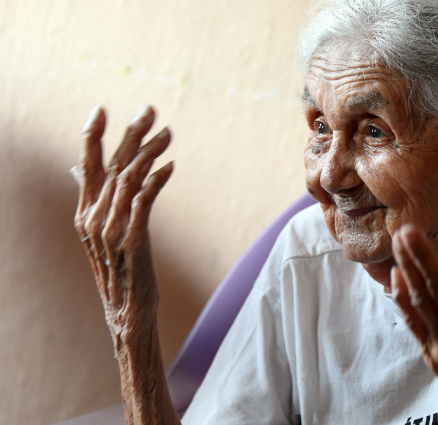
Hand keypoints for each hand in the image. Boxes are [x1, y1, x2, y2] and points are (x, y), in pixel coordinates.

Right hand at [72, 105, 172, 343]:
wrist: (128, 313)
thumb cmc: (121, 270)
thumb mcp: (106, 233)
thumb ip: (97, 199)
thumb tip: (80, 169)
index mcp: (85, 213)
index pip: (87, 166)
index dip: (92, 136)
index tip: (101, 109)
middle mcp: (93, 218)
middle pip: (112, 165)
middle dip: (131, 134)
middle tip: (151, 110)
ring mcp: (111, 231)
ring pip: (129, 179)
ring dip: (150, 153)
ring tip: (169, 134)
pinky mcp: (133, 242)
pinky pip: (143, 203)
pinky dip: (156, 181)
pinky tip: (170, 167)